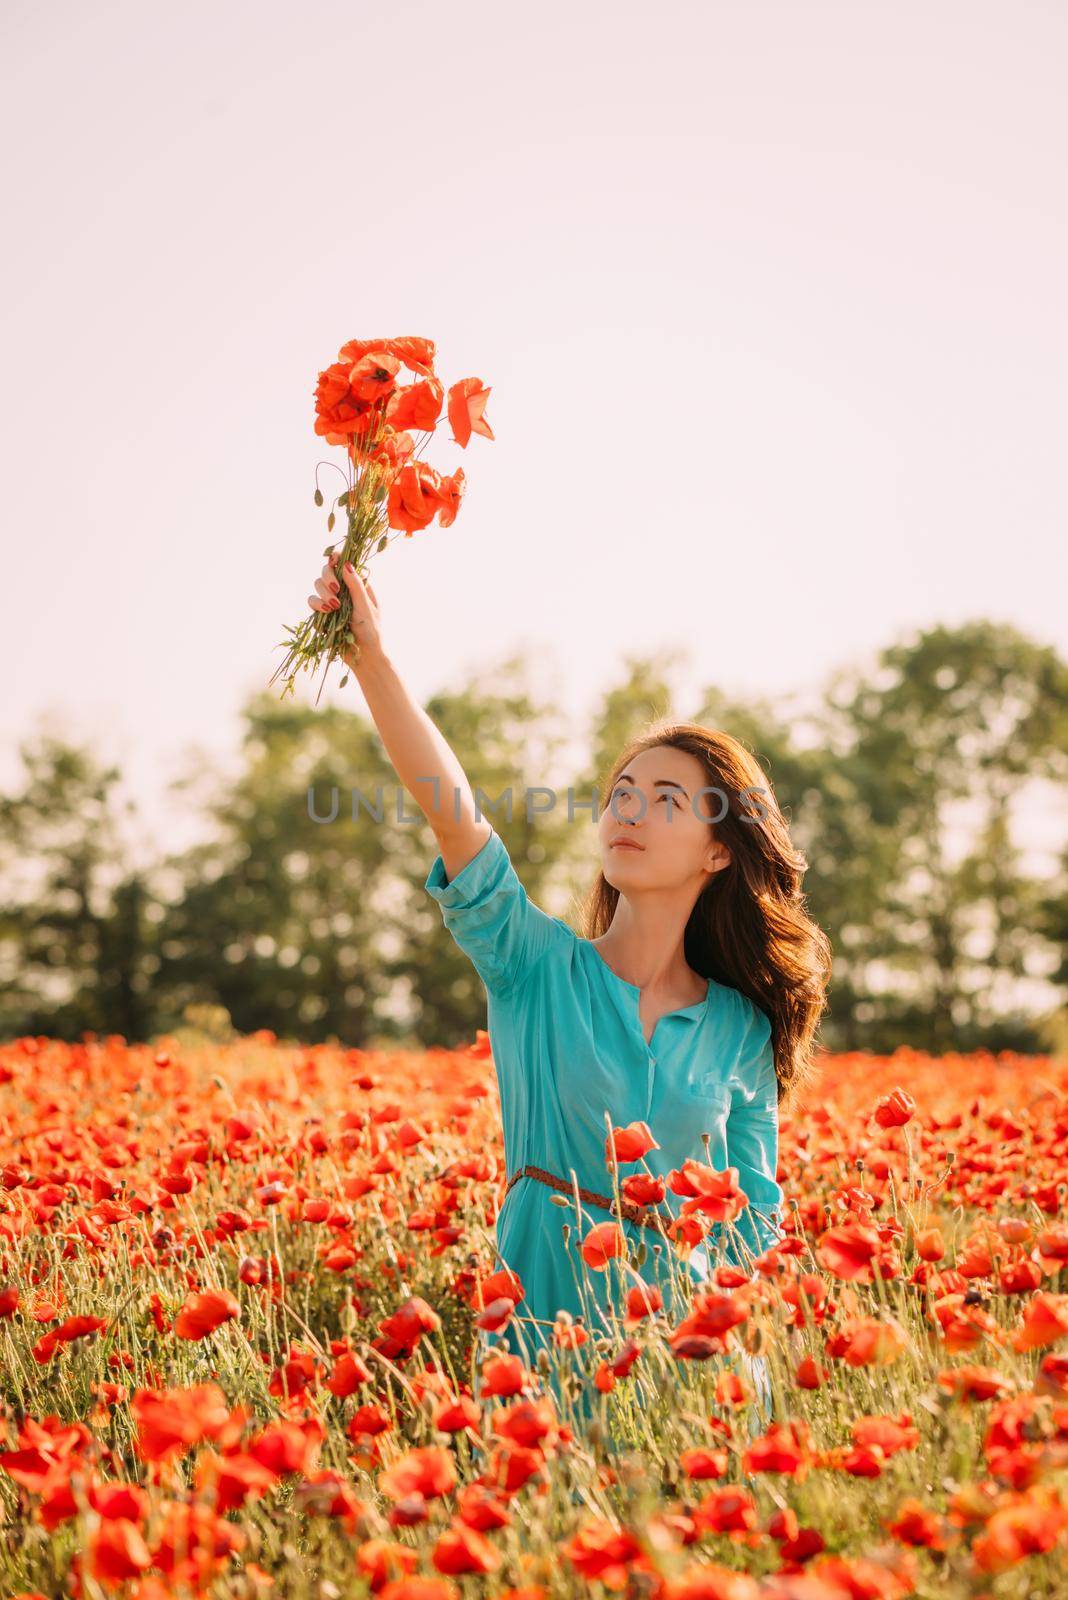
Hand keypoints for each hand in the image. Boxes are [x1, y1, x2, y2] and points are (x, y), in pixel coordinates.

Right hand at [307, 552, 383, 670]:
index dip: (336, 559)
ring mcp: (332, 601)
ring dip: (323, 593)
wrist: (363, 656)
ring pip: (317, 586)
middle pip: (326, 571)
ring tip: (333, 607)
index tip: (333, 559)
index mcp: (358, 585)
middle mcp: (344, 590)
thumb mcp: (366, 607)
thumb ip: (355, 586)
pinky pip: (312, 602)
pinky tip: (326, 612)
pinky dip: (317, 605)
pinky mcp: (322, 614)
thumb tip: (345, 563)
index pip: (344, 565)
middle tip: (335, 589)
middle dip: (328, 578)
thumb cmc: (371, 631)